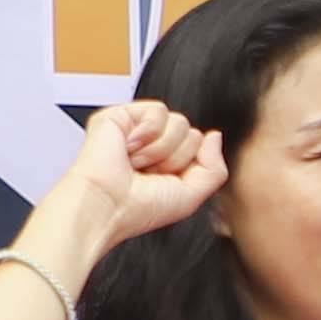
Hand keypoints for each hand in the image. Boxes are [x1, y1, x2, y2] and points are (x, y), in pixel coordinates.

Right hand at [51, 98, 224, 251]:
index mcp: (167, 162)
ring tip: (136, 163)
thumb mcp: (192, 195)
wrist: (106, 205)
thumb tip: (214, 135)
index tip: (163, 181)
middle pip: (192, 133)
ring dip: (160, 149)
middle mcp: (153, 145)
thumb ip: (214, 168)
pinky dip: (147, 133)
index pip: (200, 146)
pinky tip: (129, 148)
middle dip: (175, 158)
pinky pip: (158, 111)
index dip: (188, 166)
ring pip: (179, 122)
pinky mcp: (120, 115)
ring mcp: (137, 129)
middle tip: (148, 173)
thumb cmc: (138, 208)